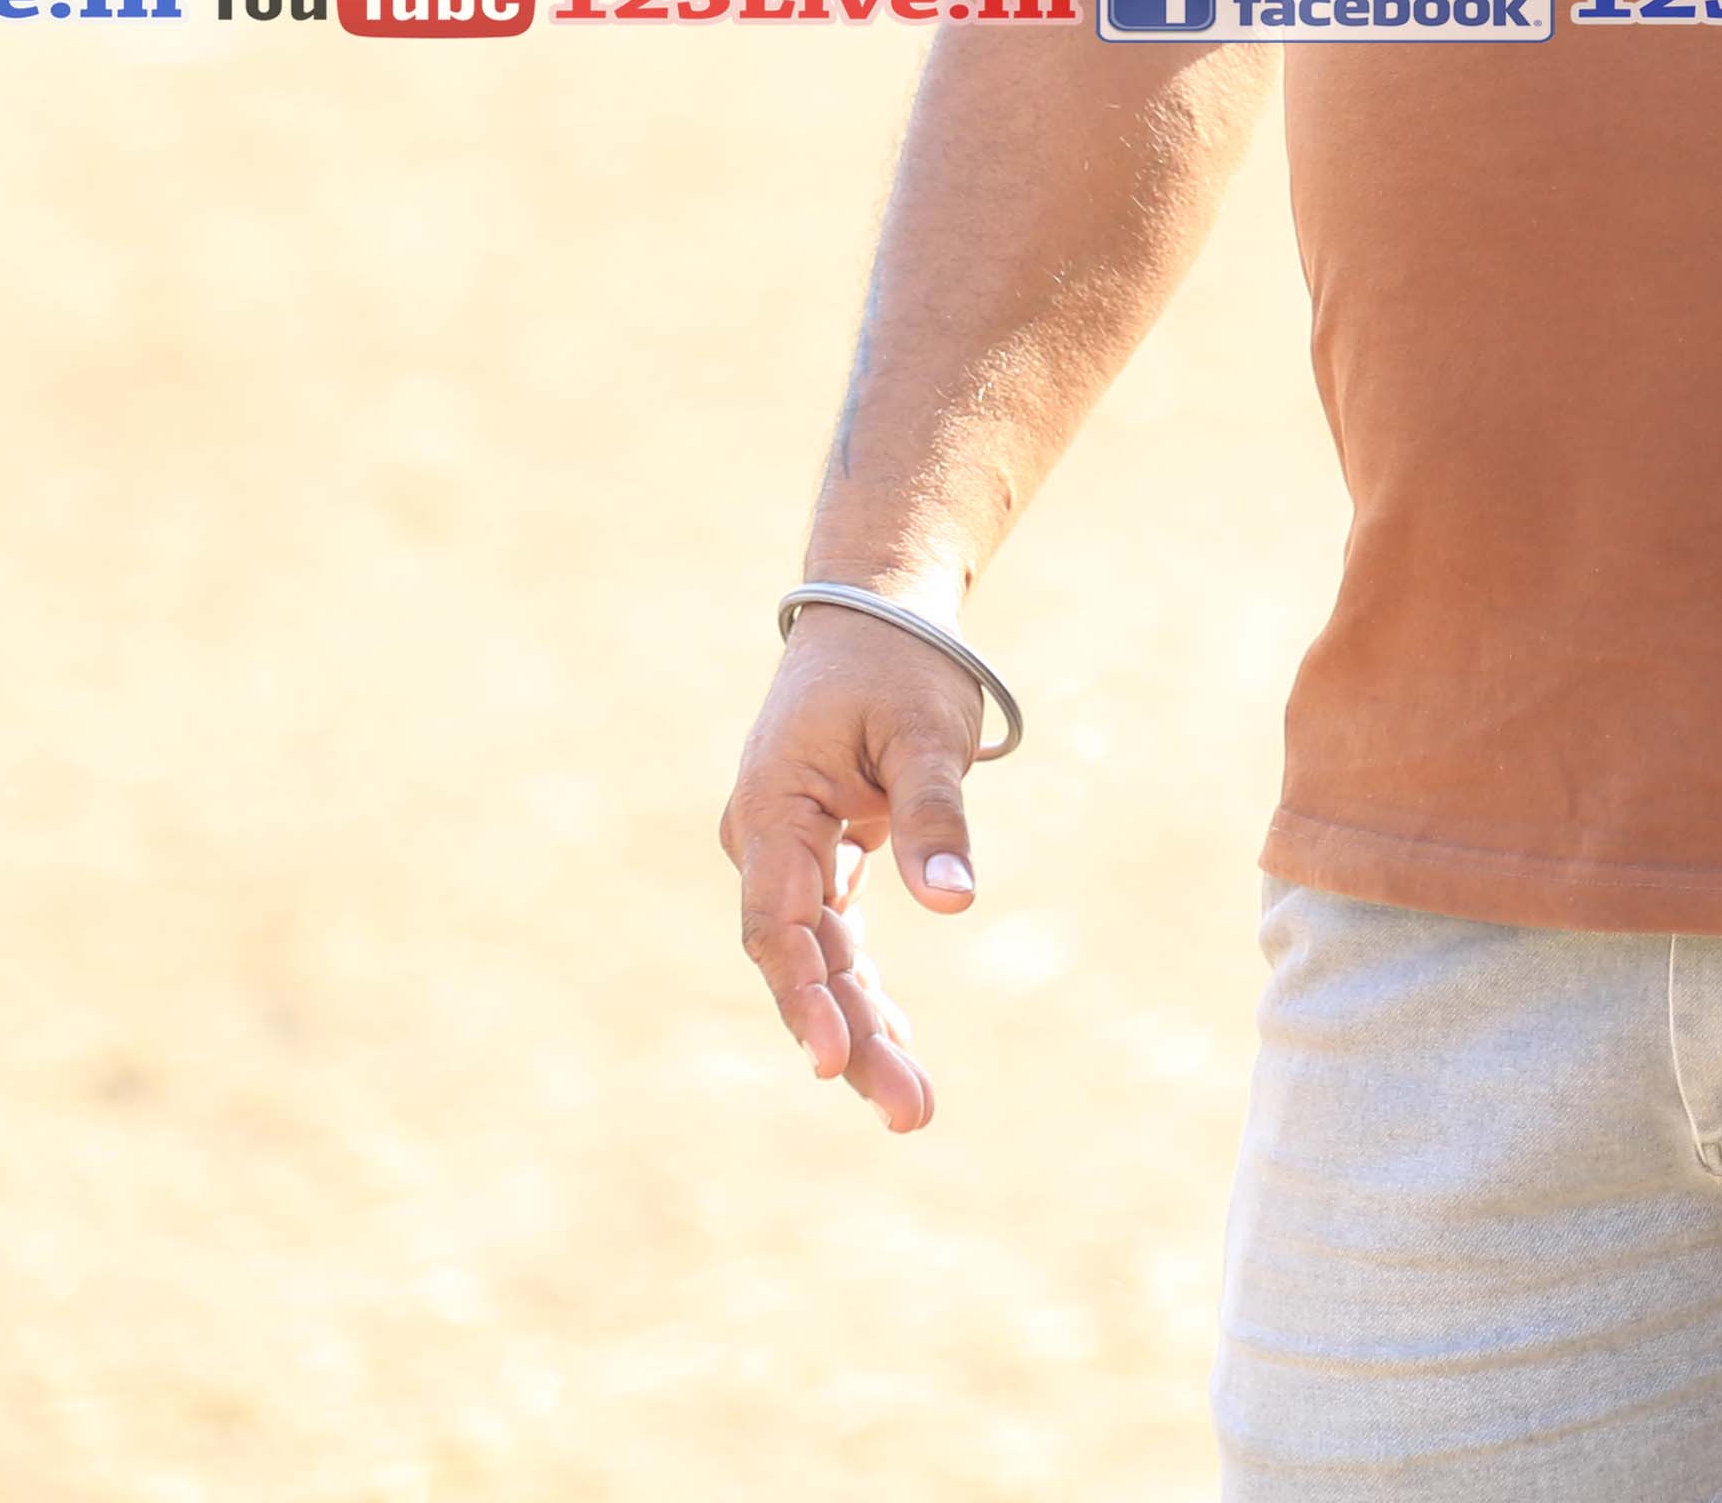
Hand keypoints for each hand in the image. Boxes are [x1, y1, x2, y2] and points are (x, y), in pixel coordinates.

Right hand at [718, 611, 988, 1133]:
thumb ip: (935, 816)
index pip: (778, 924)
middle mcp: (767, 841)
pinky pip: (834, 937)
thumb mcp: (926, 732)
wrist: (875, 607)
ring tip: (910, 1108)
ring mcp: (789, 853)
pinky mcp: (819, 857)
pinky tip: (893, 1048)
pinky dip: (863, 989)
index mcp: (774, 808)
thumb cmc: (900, 662)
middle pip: (800, 961)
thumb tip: (955, 905)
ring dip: (860, 1027)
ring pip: (819, 959)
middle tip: (908, 1113)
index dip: (805, 996)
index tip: (835, 1059)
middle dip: (850, 1039)